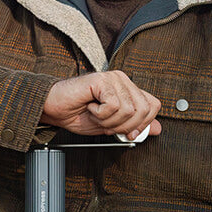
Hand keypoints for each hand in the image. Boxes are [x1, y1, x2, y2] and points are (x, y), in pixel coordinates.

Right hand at [40, 71, 161, 140]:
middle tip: (106, 122)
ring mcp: (113, 78)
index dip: (143, 123)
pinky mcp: (101, 80)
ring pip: (127, 110)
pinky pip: (113, 105)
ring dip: (108, 120)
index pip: (152, 105)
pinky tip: (90, 106)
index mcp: (128, 89)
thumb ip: (135, 125)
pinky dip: (100, 114)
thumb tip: (158, 129)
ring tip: (95, 113)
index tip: (127, 133)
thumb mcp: (112, 125)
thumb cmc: (78, 115)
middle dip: (124, 125)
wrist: (54, 109)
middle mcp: (123, 80)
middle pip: (143, 109)